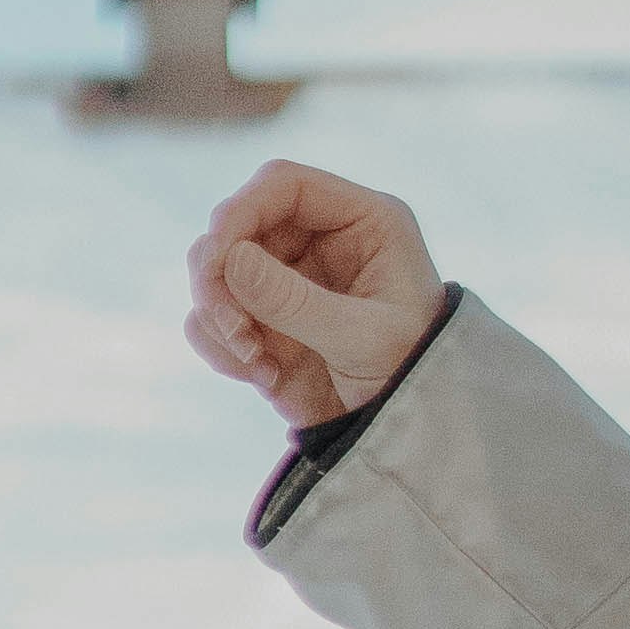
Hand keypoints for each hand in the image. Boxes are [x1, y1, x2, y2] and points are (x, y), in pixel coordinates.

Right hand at [184, 162, 444, 425]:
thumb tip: (229, 258)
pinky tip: (261, 377)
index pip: (285, 186)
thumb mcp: (363, 339)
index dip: (241, 211)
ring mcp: (291, 285)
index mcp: (362, 222)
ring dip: (219, 315)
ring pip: (221, 273)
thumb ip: (296, 300)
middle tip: (233, 327)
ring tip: (254, 362)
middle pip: (241, 226)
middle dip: (221, 274)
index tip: (216, 256)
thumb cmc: (412, 378)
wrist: (413, 442)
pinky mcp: (269, 329)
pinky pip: (217, 321)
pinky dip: (222, 348)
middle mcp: (321, 243)